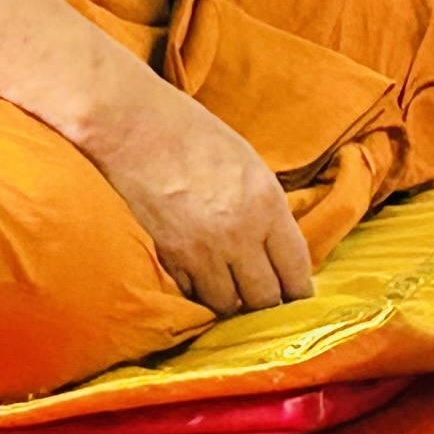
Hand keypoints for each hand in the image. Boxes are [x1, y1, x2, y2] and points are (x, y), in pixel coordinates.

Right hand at [88, 84, 314, 316]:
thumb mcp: (249, 166)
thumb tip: (278, 247)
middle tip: (262, 295)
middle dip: (266, 301)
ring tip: (229, 288)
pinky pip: (192, 294)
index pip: (296, 270)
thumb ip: (267, 210)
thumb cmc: (193, 135)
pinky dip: (198, 292)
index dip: (298, 290)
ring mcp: (203, 251)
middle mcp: (240, 235)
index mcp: (267, 205)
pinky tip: (199, 277)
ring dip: (231, 300)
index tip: (296, 296)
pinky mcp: (170, 258)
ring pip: (228, 305)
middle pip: (265, 298)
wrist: (134, 128)